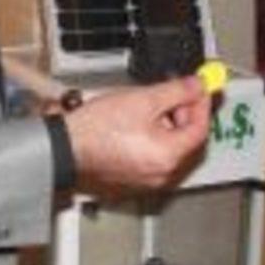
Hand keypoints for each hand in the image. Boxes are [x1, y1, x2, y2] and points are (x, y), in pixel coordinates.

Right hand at [64, 77, 210, 191]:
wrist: (64, 147)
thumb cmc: (96, 128)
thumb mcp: (142, 99)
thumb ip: (176, 91)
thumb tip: (196, 85)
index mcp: (168, 157)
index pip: (199, 128)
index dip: (200, 104)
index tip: (198, 87)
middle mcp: (160, 174)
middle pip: (185, 140)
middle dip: (182, 113)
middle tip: (174, 93)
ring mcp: (145, 179)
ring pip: (168, 148)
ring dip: (165, 125)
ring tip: (146, 105)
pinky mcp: (131, 179)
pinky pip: (151, 156)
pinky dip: (151, 139)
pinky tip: (135, 122)